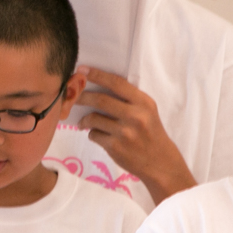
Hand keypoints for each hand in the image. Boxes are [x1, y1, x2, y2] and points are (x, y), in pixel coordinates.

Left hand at [75, 67, 195, 203]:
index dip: (97, 75)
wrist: (160, 162)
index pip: (116, 83)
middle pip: (100, 100)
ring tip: (83, 122)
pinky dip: (92, 133)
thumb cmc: (151, 132)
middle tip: (72, 97)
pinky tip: (97, 135)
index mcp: (143, 102)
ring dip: (84, 119)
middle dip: (81, 96)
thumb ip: (128, 99)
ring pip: (94, 118)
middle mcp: (135, 116)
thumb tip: (97, 87)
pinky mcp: (116, 147)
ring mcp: (125, 132)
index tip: (81, 70)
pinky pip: (94, 135)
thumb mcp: (147, 111)